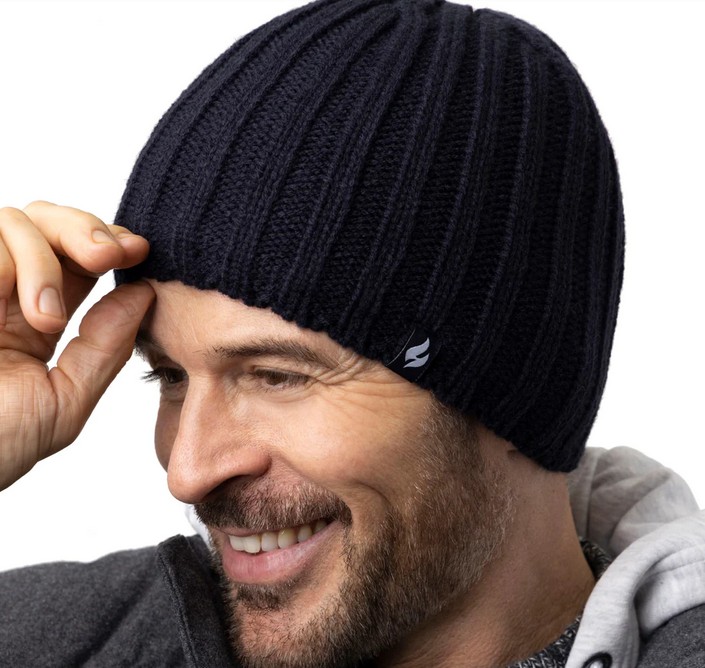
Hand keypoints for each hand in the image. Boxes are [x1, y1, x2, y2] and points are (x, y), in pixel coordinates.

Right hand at [0, 201, 154, 490]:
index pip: (79, 257)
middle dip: (85, 228)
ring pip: (12, 222)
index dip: (110, 243)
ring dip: (41, 261)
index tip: (139, 251)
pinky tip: (6, 310)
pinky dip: (2, 265)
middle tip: (108, 256)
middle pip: (47, 220)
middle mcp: (0, 293)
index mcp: (35, 317)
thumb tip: (143, 293)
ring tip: (44, 318)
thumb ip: (104, 349)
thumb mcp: (63, 404)